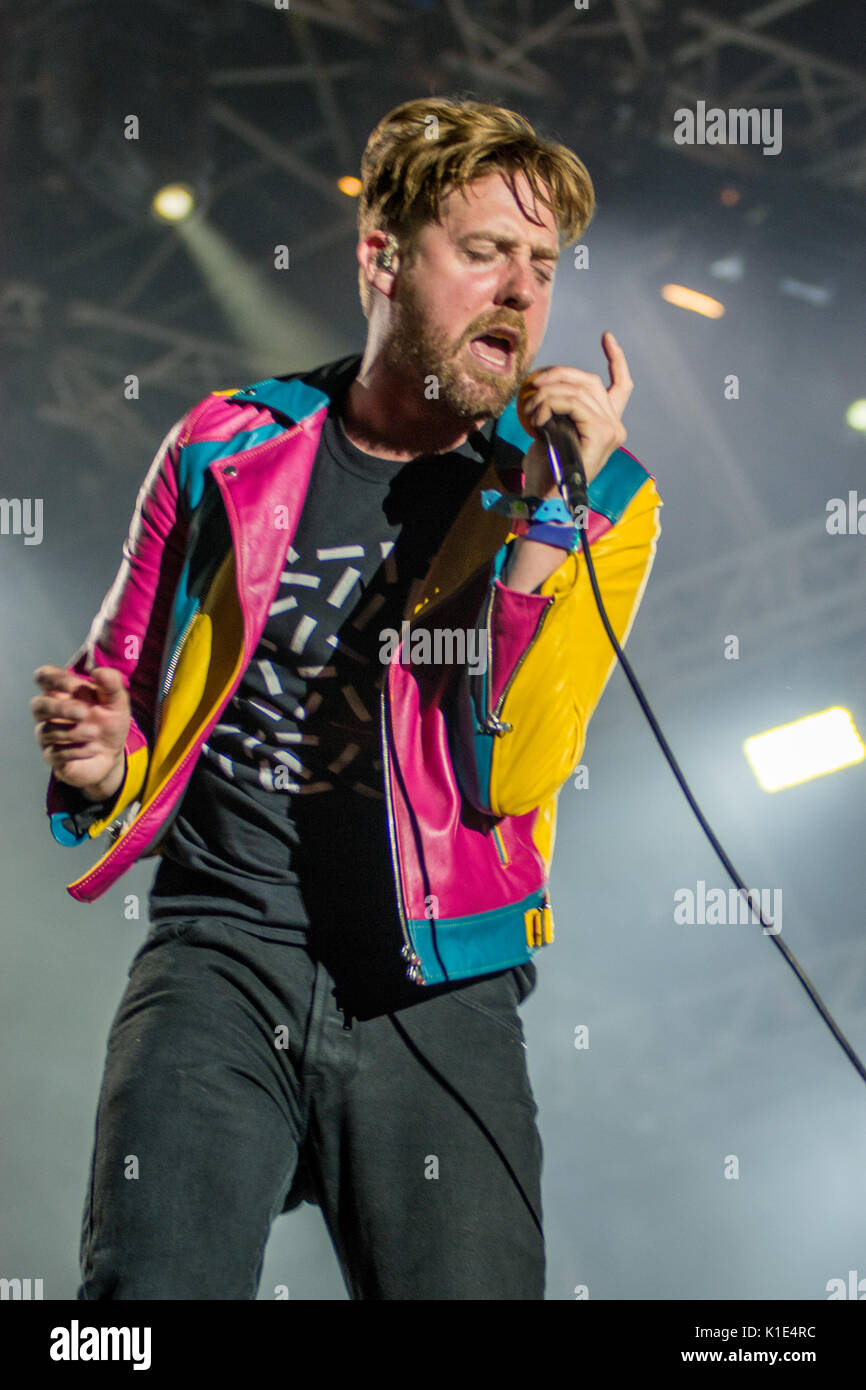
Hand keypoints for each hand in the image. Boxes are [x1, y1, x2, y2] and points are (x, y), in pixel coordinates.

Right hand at [31, 665, 130, 791]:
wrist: (112, 754)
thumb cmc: (109, 722)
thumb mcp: (117, 702)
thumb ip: (111, 684)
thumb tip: (99, 672)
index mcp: (62, 692)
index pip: (44, 677)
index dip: (55, 679)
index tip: (76, 686)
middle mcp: (49, 712)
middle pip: (38, 705)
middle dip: (60, 708)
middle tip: (84, 713)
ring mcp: (47, 735)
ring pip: (47, 731)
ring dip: (74, 732)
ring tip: (95, 733)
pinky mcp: (52, 757)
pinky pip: (56, 753)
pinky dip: (77, 750)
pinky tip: (93, 748)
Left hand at [516, 330, 632, 498]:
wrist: (544, 499)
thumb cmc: (544, 471)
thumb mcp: (551, 430)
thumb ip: (559, 408)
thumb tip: (545, 385)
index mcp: (607, 425)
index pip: (621, 385)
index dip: (616, 359)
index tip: (607, 336)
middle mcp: (615, 426)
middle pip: (590, 381)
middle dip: (559, 375)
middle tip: (533, 383)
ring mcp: (612, 430)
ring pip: (580, 389)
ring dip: (548, 392)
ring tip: (530, 408)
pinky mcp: (602, 433)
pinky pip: (575, 403)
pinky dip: (552, 404)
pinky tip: (538, 419)